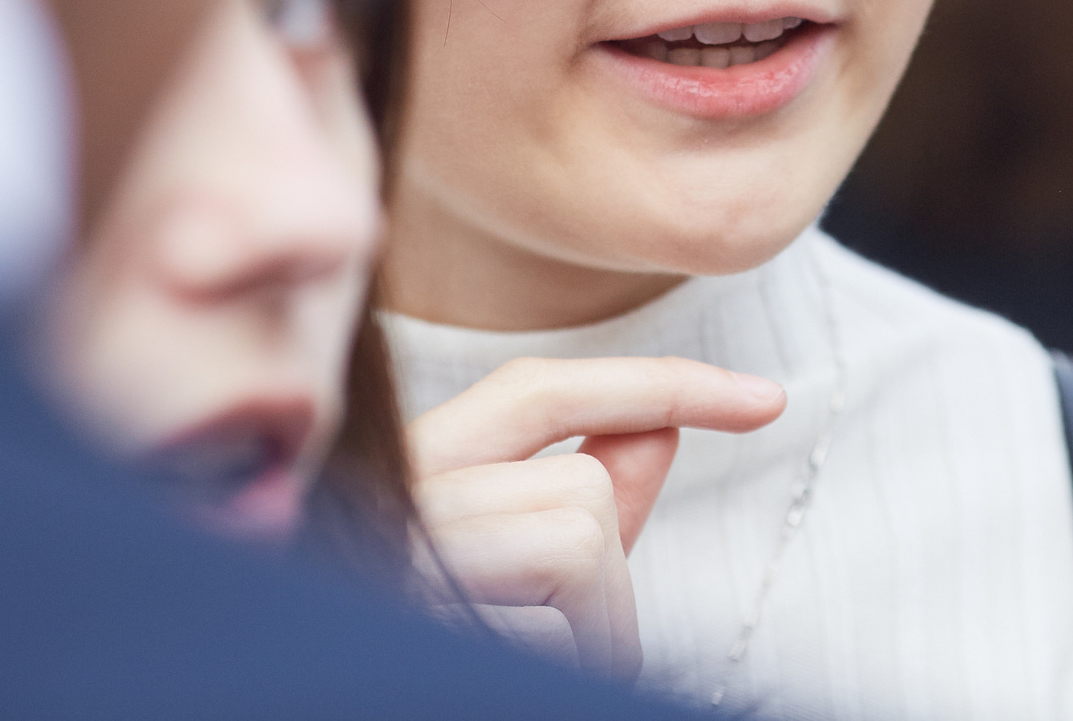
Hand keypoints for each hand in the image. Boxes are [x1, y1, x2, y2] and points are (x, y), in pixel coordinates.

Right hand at [406, 356, 785, 678]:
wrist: (311, 697)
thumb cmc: (424, 661)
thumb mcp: (508, 583)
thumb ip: (573, 503)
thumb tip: (659, 428)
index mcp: (402, 479)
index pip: (535, 393)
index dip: (656, 383)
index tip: (761, 399)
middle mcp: (384, 497)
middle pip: (578, 483)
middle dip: (608, 584)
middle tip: (560, 657)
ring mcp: (394, 550)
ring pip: (578, 532)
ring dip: (590, 634)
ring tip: (518, 673)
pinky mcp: (413, 608)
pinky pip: (558, 604)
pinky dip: (568, 662)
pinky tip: (503, 682)